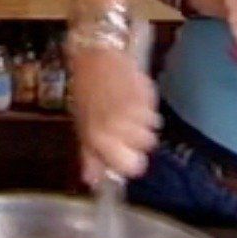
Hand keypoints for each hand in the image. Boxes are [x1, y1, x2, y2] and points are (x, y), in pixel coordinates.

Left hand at [68, 46, 159, 185]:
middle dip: (138, 140)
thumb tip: (93, 181)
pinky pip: (155, 111)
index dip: (130, 162)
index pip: (132, 167)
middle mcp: (119, 126)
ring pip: (153, 129)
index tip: (125, 154)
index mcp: (99, 138)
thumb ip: (89, 156)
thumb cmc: (86, 93)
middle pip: (146, 147)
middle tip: (126, 128)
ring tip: (129, 110)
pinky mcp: (147, 94)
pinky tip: (133, 97)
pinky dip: (147, 107)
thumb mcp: (82, 126)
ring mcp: (135, 110)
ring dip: (144, 122)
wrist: (94, 56)